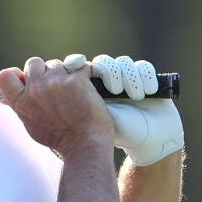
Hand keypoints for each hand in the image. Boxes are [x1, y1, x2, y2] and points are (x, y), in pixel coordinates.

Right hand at [0, 57, 113, 156]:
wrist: (85, 143)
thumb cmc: (59, 137)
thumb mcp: (31, 124)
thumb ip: (20, 107)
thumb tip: (6, 99)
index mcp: (21, 102)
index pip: (5, 76)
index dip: (16, 73)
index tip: (25, 78)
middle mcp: (36, 89)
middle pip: (33, 63)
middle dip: (42, 70)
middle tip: (52, 84)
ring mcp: (56, 82)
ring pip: (56, 63)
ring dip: (63, 72)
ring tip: (71, 88)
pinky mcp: (77, 79)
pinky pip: (79, 66)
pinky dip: (83, 72)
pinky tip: (84, 83)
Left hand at [63, 54, 184, 165]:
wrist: (147, 140)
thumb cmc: (116, 133)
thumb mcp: (90, 117)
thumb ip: (72, 100)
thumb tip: (53, 86)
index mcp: (90, 88)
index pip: (83, 66)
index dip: (84, 64)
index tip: (83, 68)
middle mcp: (108, 80)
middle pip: (103, 61)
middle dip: (109, 73)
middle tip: (115, 91)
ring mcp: (127, 78)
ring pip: (123, 62)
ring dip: (129, 78)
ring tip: (135, 97)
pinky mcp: (146, 78)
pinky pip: (143, 67)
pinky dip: (145, 77)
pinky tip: (147, 92)